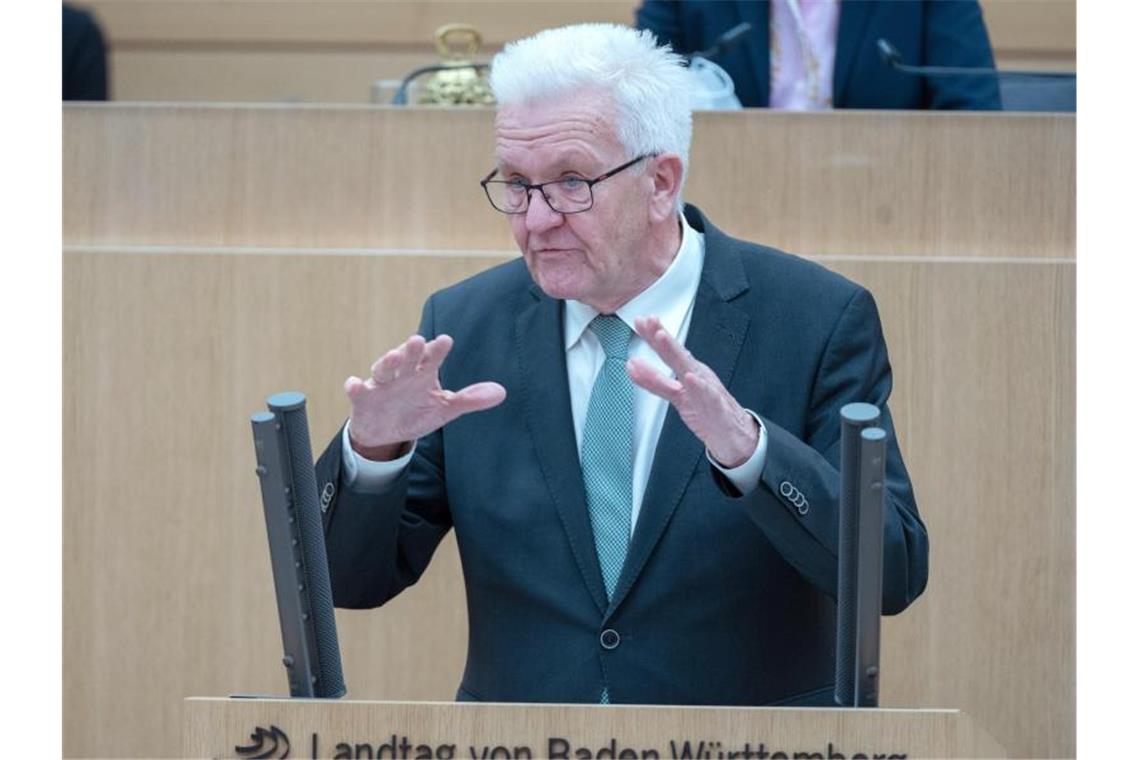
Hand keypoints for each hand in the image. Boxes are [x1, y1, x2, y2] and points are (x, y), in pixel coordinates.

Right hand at [344, 334, 505, 460]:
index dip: (437, 350)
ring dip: (387, 362)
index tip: (446, 341)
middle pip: (407, 359)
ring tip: (394, 355)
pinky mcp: (363, 398)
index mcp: (422, 374)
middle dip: (411, 350)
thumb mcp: (444, 409)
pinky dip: (353, 387)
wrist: (386, 432)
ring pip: (383, 370)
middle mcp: (402, 374)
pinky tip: (353, 384)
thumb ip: (469, 399)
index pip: (431, 359)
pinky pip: (356, 391)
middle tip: (418, 339)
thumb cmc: (416, 412)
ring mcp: (381, 385)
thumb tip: (502, 393)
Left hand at [626, 315, 758, 467]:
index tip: (639, 320)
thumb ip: (653, 381)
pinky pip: (707, 396)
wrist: (734, 433)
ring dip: (675, 352)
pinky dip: (699, 386)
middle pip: (677, 353)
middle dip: (662, 336)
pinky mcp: (716, 407)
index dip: (652, 335)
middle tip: (650, 322)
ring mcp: (706, 389)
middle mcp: (697, 374)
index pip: (668, 350)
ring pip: (689, 368)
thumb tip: (632, 365)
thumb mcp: (675, 394)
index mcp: (687, 370)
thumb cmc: (706, 409)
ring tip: (661, 337)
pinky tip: (691, 378)